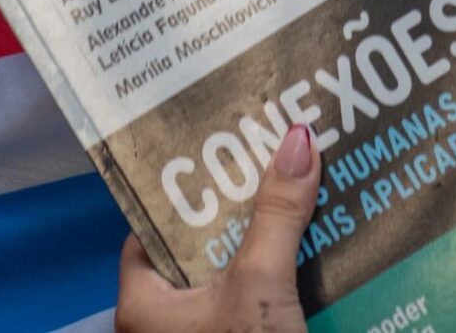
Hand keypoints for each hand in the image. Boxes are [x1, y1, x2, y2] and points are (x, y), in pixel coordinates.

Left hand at [115, 125, 321, 332]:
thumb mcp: (260, 283)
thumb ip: (276, 215)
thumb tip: (297, 140)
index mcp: (143, 302)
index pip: (153, 229)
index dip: (187, 191)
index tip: (220, 155)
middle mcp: (166, 320)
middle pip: (201, 248)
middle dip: (238, 211)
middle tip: (267, 162)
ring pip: (233, 275)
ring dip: (265, 242)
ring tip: (295, 190)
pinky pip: (256, 299)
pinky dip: (279, 277)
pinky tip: (312, 245)